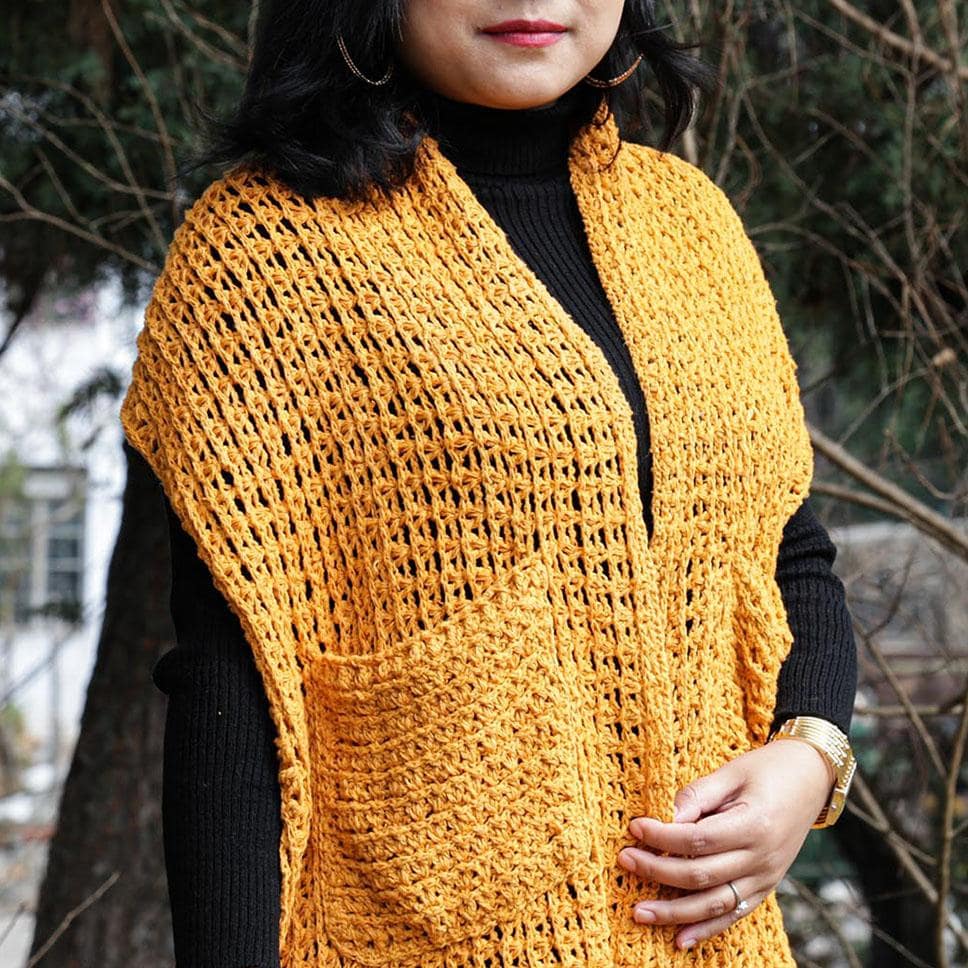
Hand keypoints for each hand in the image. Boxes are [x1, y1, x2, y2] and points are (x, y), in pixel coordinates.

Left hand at [617, 739, 834, 950]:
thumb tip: (664, 815)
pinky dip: (706, 930)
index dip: (662, 837)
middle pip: (701, 875)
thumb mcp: (731, 773)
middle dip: (658, 871)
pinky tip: (679, 940)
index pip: (697, 839)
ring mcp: (765, 877)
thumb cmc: (766, 769)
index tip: (634, 828)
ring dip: (675, 912)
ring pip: (714, 904)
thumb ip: (697, 795)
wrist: (810, 779)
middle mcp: (761, 858)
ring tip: (639, 913)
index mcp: (754, 825)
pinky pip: (733, 914)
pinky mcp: (766, 887)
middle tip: (625, 861)